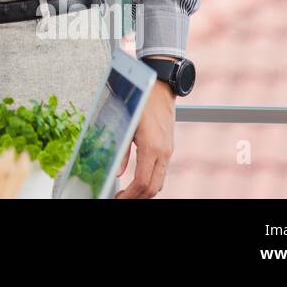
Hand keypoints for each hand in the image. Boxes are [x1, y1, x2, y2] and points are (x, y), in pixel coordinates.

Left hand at [115, 71, 175, 197]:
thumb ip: (122, 151)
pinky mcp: (169, 147)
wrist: (161, 88)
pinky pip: (162, 171)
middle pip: (154, 188)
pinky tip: (139, 178)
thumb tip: (118, 172)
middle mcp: (163, 152)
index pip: (143, 183)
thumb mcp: (127, 125)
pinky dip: (152, 180)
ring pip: (160, 181)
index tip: (119, 198)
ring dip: (145, 190)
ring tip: (128, 191)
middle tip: (122, 197)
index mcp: (152, 148)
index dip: (130, 195)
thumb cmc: (142, 102)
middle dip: (138, 197)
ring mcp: (168, 150)